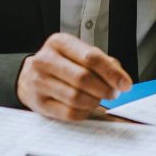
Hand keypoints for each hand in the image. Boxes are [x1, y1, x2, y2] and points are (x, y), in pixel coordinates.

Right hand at [16, 33, 132, 120]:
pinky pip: (69, 113)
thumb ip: (102, 62)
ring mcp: (38, 82)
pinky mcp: (38, 103)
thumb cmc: (61, 64)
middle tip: (113, 94)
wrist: (29, 76)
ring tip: (99, 99)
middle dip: (105, 89)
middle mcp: (45, 60)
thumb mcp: (78, 54)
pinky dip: (84, 112)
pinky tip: (87, 107)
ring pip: (76, 98)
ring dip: (95, 101)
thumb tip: (121, 79)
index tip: (126, 84)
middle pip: (83, 78)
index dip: (112, 73)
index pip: (91, 57)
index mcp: (59, 43)